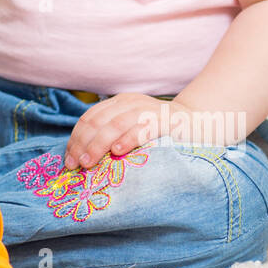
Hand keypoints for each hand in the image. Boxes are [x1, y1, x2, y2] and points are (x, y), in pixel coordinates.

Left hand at [63, 93, 196, 170]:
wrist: (198, 124)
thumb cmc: (160, 134)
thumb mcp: (131, 129)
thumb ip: (111, 136)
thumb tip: (83, 158)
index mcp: (119, 103)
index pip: (89, 118)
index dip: (76, 139)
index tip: (69, 160)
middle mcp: (131, 102)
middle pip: (98, 121)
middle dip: (83, 144)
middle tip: (75, 165)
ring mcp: (148, 109)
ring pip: (115, 124)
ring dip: (98, 144)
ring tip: (89, 162)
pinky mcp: (165, 121)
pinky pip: (142, 128)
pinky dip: (127, 139)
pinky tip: (117, 152)